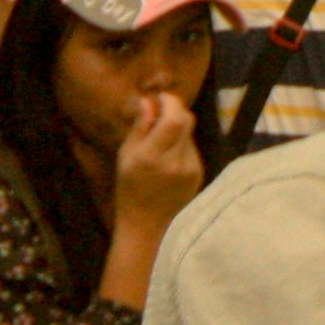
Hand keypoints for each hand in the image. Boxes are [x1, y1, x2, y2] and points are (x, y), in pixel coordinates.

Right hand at [115, 91, 206, 235]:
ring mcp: (190, 168)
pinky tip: (169, 159)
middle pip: (186, 120)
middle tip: (160, 113)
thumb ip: (139, 126)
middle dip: (174, 110)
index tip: (160, 98)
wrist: (146, 225)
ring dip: (177, 129)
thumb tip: (148, 100)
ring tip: (161, 141)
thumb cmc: (129, 189)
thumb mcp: (126, 156)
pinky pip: (191, 148)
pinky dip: (181, 145)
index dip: (170, 102)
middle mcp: (175, 161)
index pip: (174, 117)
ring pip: (189, 133)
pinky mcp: (198, 173)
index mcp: (152, 156)